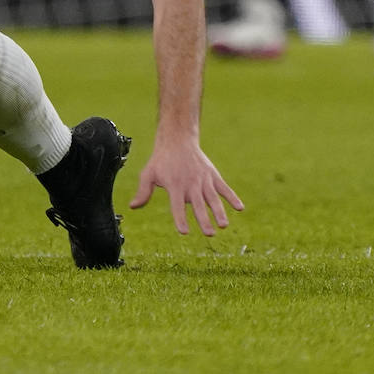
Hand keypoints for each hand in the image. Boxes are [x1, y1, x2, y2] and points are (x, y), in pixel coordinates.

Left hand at [128, 136, 242, 235]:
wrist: (177, 140)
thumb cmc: (161, 160)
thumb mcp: (148, 174)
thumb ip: (143, 191)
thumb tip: (133, 207)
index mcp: (174, 186)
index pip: (177, 206)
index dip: (180, 219)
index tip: (184, 232)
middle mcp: (190, 184)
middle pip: (198, 205)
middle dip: (204, 220)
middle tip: (209, 234)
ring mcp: (203, 179)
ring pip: (213, 198)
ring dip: (219, 212)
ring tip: (224, 225)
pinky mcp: (213, 175)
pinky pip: (224, 188)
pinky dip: (232, 197)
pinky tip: (240, 208)